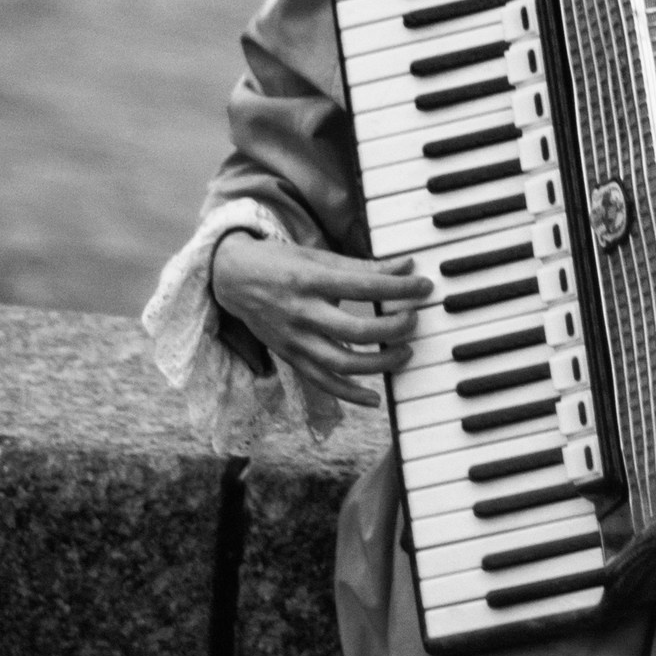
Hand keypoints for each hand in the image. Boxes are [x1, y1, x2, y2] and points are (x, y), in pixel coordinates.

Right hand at [212, 229, 431, 405]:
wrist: (231, 279)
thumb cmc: (280, 263)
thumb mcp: (317, 257)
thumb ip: (361, 266)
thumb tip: (406, 267)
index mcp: (310, 279)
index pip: (363, 286)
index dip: (398, 288)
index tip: (424, 287)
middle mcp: (301, 312)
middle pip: (355, 330)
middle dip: (392, 328)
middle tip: (413, 321)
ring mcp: (294, 339)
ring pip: (341, 362)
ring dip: (380, 363)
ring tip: (404, 352)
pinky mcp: (290, 357)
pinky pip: (322, 382)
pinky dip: (350, 394)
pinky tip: (375, 398)